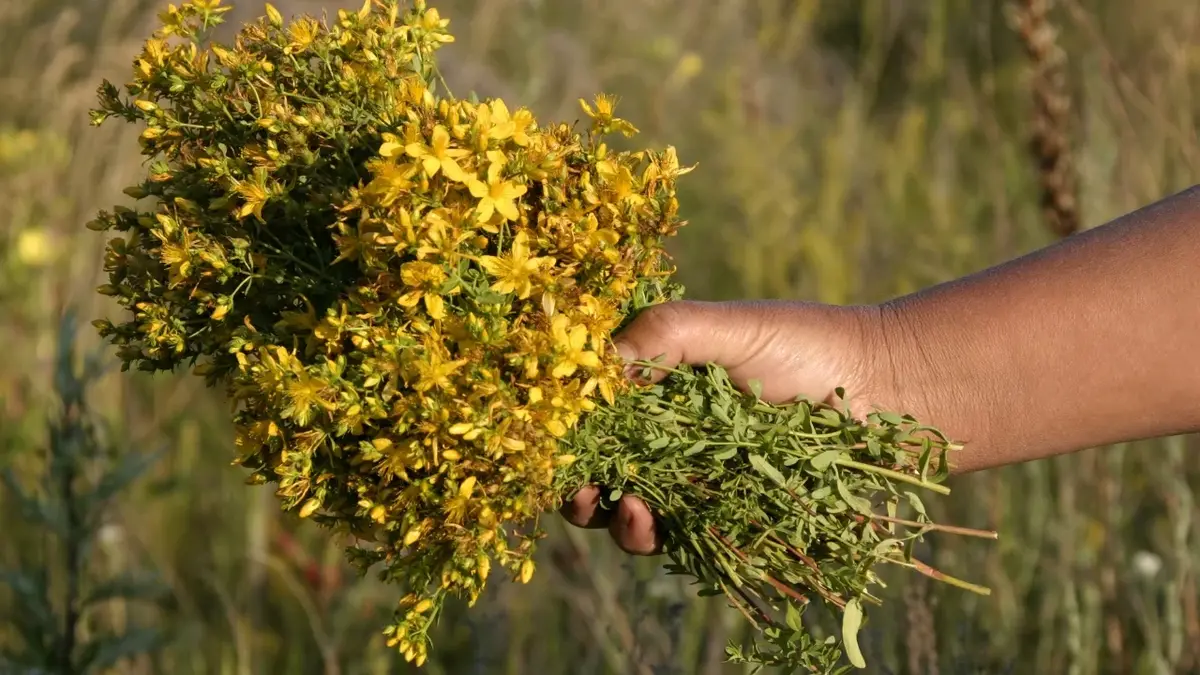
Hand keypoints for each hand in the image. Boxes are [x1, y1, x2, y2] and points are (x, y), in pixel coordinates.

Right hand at [559, 299, 891, 554]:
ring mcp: (701, 482)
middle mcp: (671, 438)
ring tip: (631, 510)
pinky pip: (687, 539)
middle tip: (582, 493)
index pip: (596, 417)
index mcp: (659, 389)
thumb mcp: (723, 326)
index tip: (557, 442)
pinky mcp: (734, 519)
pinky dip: (662, 538)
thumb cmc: (805, 345)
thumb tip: (591, 368)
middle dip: (582, 489)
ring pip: (638, 513)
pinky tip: (659, 524)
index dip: (568, 433)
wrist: (887, 390)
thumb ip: (659, 335)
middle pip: (606, 473)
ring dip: (619, 519)